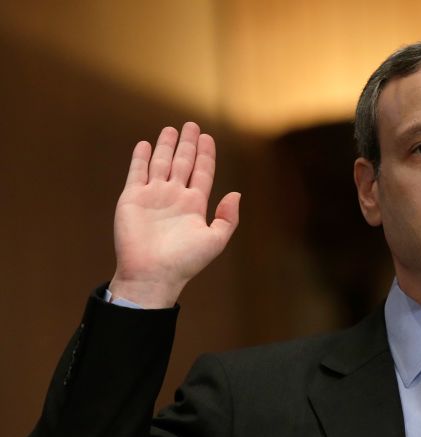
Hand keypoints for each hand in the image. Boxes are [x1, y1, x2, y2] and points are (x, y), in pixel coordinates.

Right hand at [109, 122, 239, 307]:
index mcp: (195, 205)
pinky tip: (146, 144)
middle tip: (192, 125)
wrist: (152, 274)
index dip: (206, 155)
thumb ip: (227, 218)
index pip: (203, 172)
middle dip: (188, 144)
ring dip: (166, 146)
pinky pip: (137, 172)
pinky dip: (141, 158)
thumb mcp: (215, 240)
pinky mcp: (132, 198)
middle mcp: (175, 197)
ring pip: (161, 164)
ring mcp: (153, 196)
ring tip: (171, 129)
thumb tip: (236, 194)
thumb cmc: (185, 261)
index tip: (207, 138)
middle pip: (183, 163)